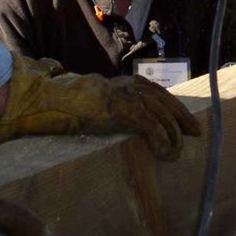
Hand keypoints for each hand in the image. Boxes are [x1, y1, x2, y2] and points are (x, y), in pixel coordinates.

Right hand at [0, 55, 200, 160]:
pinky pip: (147, 123)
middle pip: (161, 98)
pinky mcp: (115, 107)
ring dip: (173, 131)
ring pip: (158, 111)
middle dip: (180, 116)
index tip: (184, 120)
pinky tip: (169, 151)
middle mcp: (123, 85)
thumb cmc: (60, 104)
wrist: (40, 98)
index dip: (171, 105)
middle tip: (195, 132)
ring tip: (180, 148)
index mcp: (118, 83)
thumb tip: (119, 119)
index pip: (153, 91)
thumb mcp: (90, 102)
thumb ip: (107, 105)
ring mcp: (119, 94)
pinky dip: (162, 137)